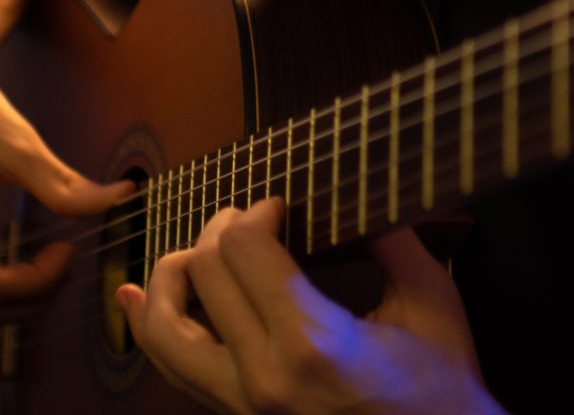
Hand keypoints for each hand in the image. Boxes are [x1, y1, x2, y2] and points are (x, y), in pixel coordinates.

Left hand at [117, 197, 505, 414]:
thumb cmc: (442, 390)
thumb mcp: (431, 304)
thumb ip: (393, 236)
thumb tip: (356, 181)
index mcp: (311, 343)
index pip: (242, 248)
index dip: (256, 210)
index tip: (279, 203)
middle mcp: (261, 376)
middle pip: (201, 272)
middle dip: (220, 227)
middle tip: (252, 217)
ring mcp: (241, 405)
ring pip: (163, 329)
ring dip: (168, 275)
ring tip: (194, 250)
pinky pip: (172, 369)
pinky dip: (144, 325)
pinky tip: (131, 294)